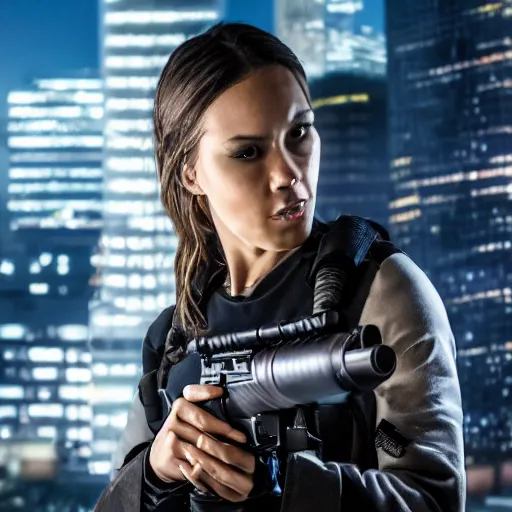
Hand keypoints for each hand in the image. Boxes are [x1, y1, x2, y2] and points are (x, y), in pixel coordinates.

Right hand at [149, 384, 255, 501]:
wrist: (159, 456)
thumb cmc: (181, 432)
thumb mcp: (187, 416)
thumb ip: (202, 407)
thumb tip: (225, 401)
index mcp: (179, 405)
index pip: (193, 393)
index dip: (206, 391)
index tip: (221, 392)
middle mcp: (174, 418)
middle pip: (203, 421)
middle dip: (225, 430)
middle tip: (241, 437)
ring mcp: (171, 436)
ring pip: (202, 442)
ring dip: (222, 448)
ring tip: (237, 452)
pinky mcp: (171, 454)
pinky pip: (195, 458)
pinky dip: (210, 463)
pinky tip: (222, 465)